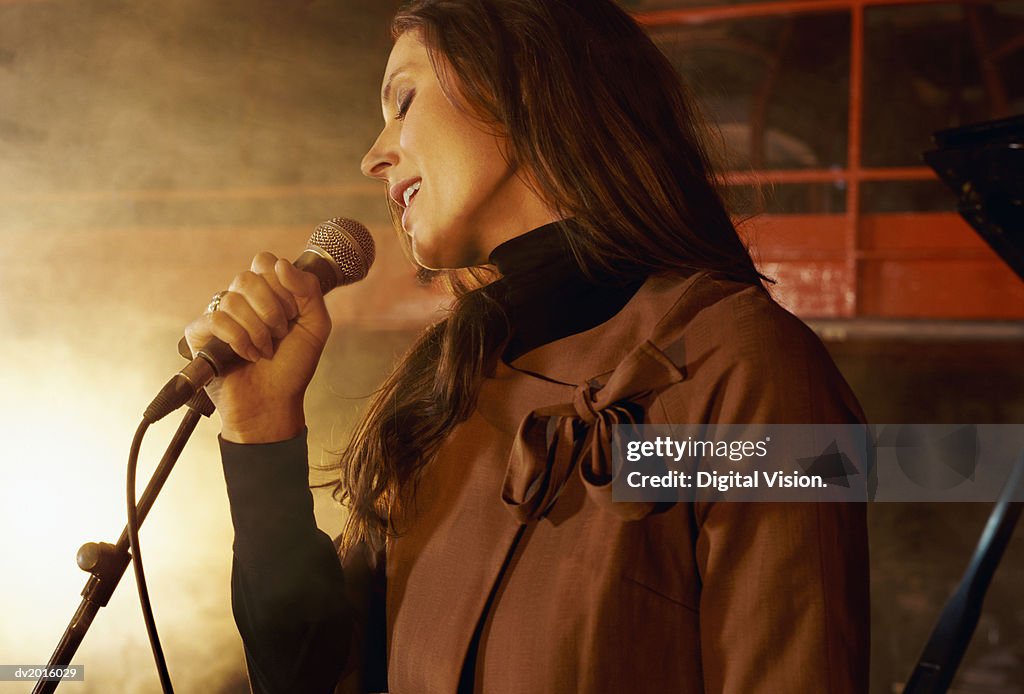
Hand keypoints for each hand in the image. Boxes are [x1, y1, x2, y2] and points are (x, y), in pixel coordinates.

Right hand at [184, 252, 331, 442]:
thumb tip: (280, 263)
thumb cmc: (294, 367)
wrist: (273, 403)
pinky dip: (237, 339)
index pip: (264, 262)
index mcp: (266, 293)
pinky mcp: (200, 335)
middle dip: (271, 309)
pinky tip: (247, 355)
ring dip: (256, 329)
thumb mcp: (316, 326)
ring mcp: (218, 316)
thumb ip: (308, 290)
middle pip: (247, 277)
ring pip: (231, 299)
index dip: (281, 284)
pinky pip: (214, 319)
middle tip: (280, 334)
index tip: (293, 312)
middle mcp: (240, 301)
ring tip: (265, 351)